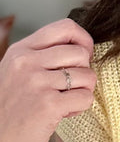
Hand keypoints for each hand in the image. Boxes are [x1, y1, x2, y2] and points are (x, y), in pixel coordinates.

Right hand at [0, 18, 95, 141]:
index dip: (83, 40)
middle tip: (70, 87)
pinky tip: (63, 113)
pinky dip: (80, 107)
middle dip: (83, 72)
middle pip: (81, 53)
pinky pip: (86, 98)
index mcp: (20, 51)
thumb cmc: (10, 108)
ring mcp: (37, 83)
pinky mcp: (49, 105)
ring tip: (65, 102)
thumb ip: (41, 56)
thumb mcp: (15, 71)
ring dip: (82, 91)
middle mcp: (27, 62)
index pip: (65, 27)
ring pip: (87, 76)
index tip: (83, 55)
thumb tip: (80, 46)